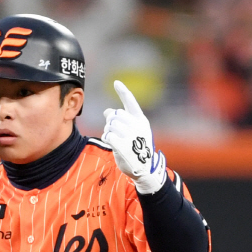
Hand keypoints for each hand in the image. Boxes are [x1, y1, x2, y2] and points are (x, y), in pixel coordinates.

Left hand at [102, 80, 165, 194]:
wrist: (144, 168)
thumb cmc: (136, 149)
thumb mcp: (133, 133)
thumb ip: (122, 121)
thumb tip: (107, 111)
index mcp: (141, 120)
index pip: (130, 102)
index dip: (123, 92)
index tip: (116, 83)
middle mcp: (137, 125)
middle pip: (115, 115)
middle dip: (111, 123)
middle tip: (115, 132)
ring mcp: (130, 135)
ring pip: (110, 125)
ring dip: (108, 132)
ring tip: (115, 139)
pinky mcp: (122, 145)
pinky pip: (108, 135)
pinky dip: (107, 139)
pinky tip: (112, 143)